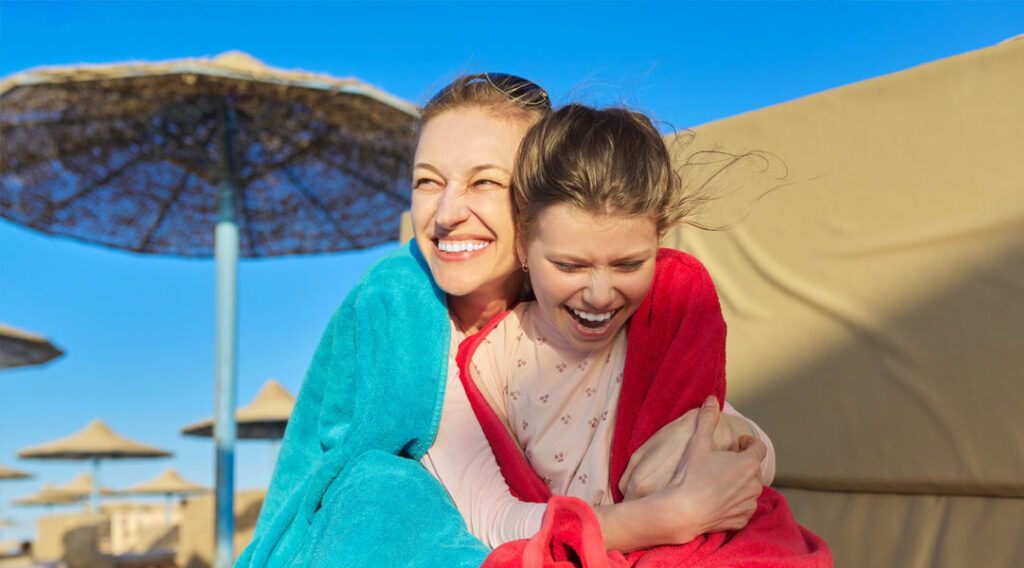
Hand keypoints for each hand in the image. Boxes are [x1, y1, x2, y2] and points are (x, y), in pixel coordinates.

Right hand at [632, 396, 765, 544]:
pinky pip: (742, 507)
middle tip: (722, 462)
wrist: (683, 511)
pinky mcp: (742, 520)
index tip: (738, 443)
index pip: (758, 448)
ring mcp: (749, 504)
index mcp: (749, 463)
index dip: (748, 443)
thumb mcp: (698, 442)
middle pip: (753, 469)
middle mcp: (755, 485)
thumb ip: (708, 419)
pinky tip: (717, 499)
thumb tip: (712, 399)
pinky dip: (734, 502)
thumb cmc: (691, 475)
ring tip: (718, 481)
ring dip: (739, 484)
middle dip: (741, 464)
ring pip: (748, 489)